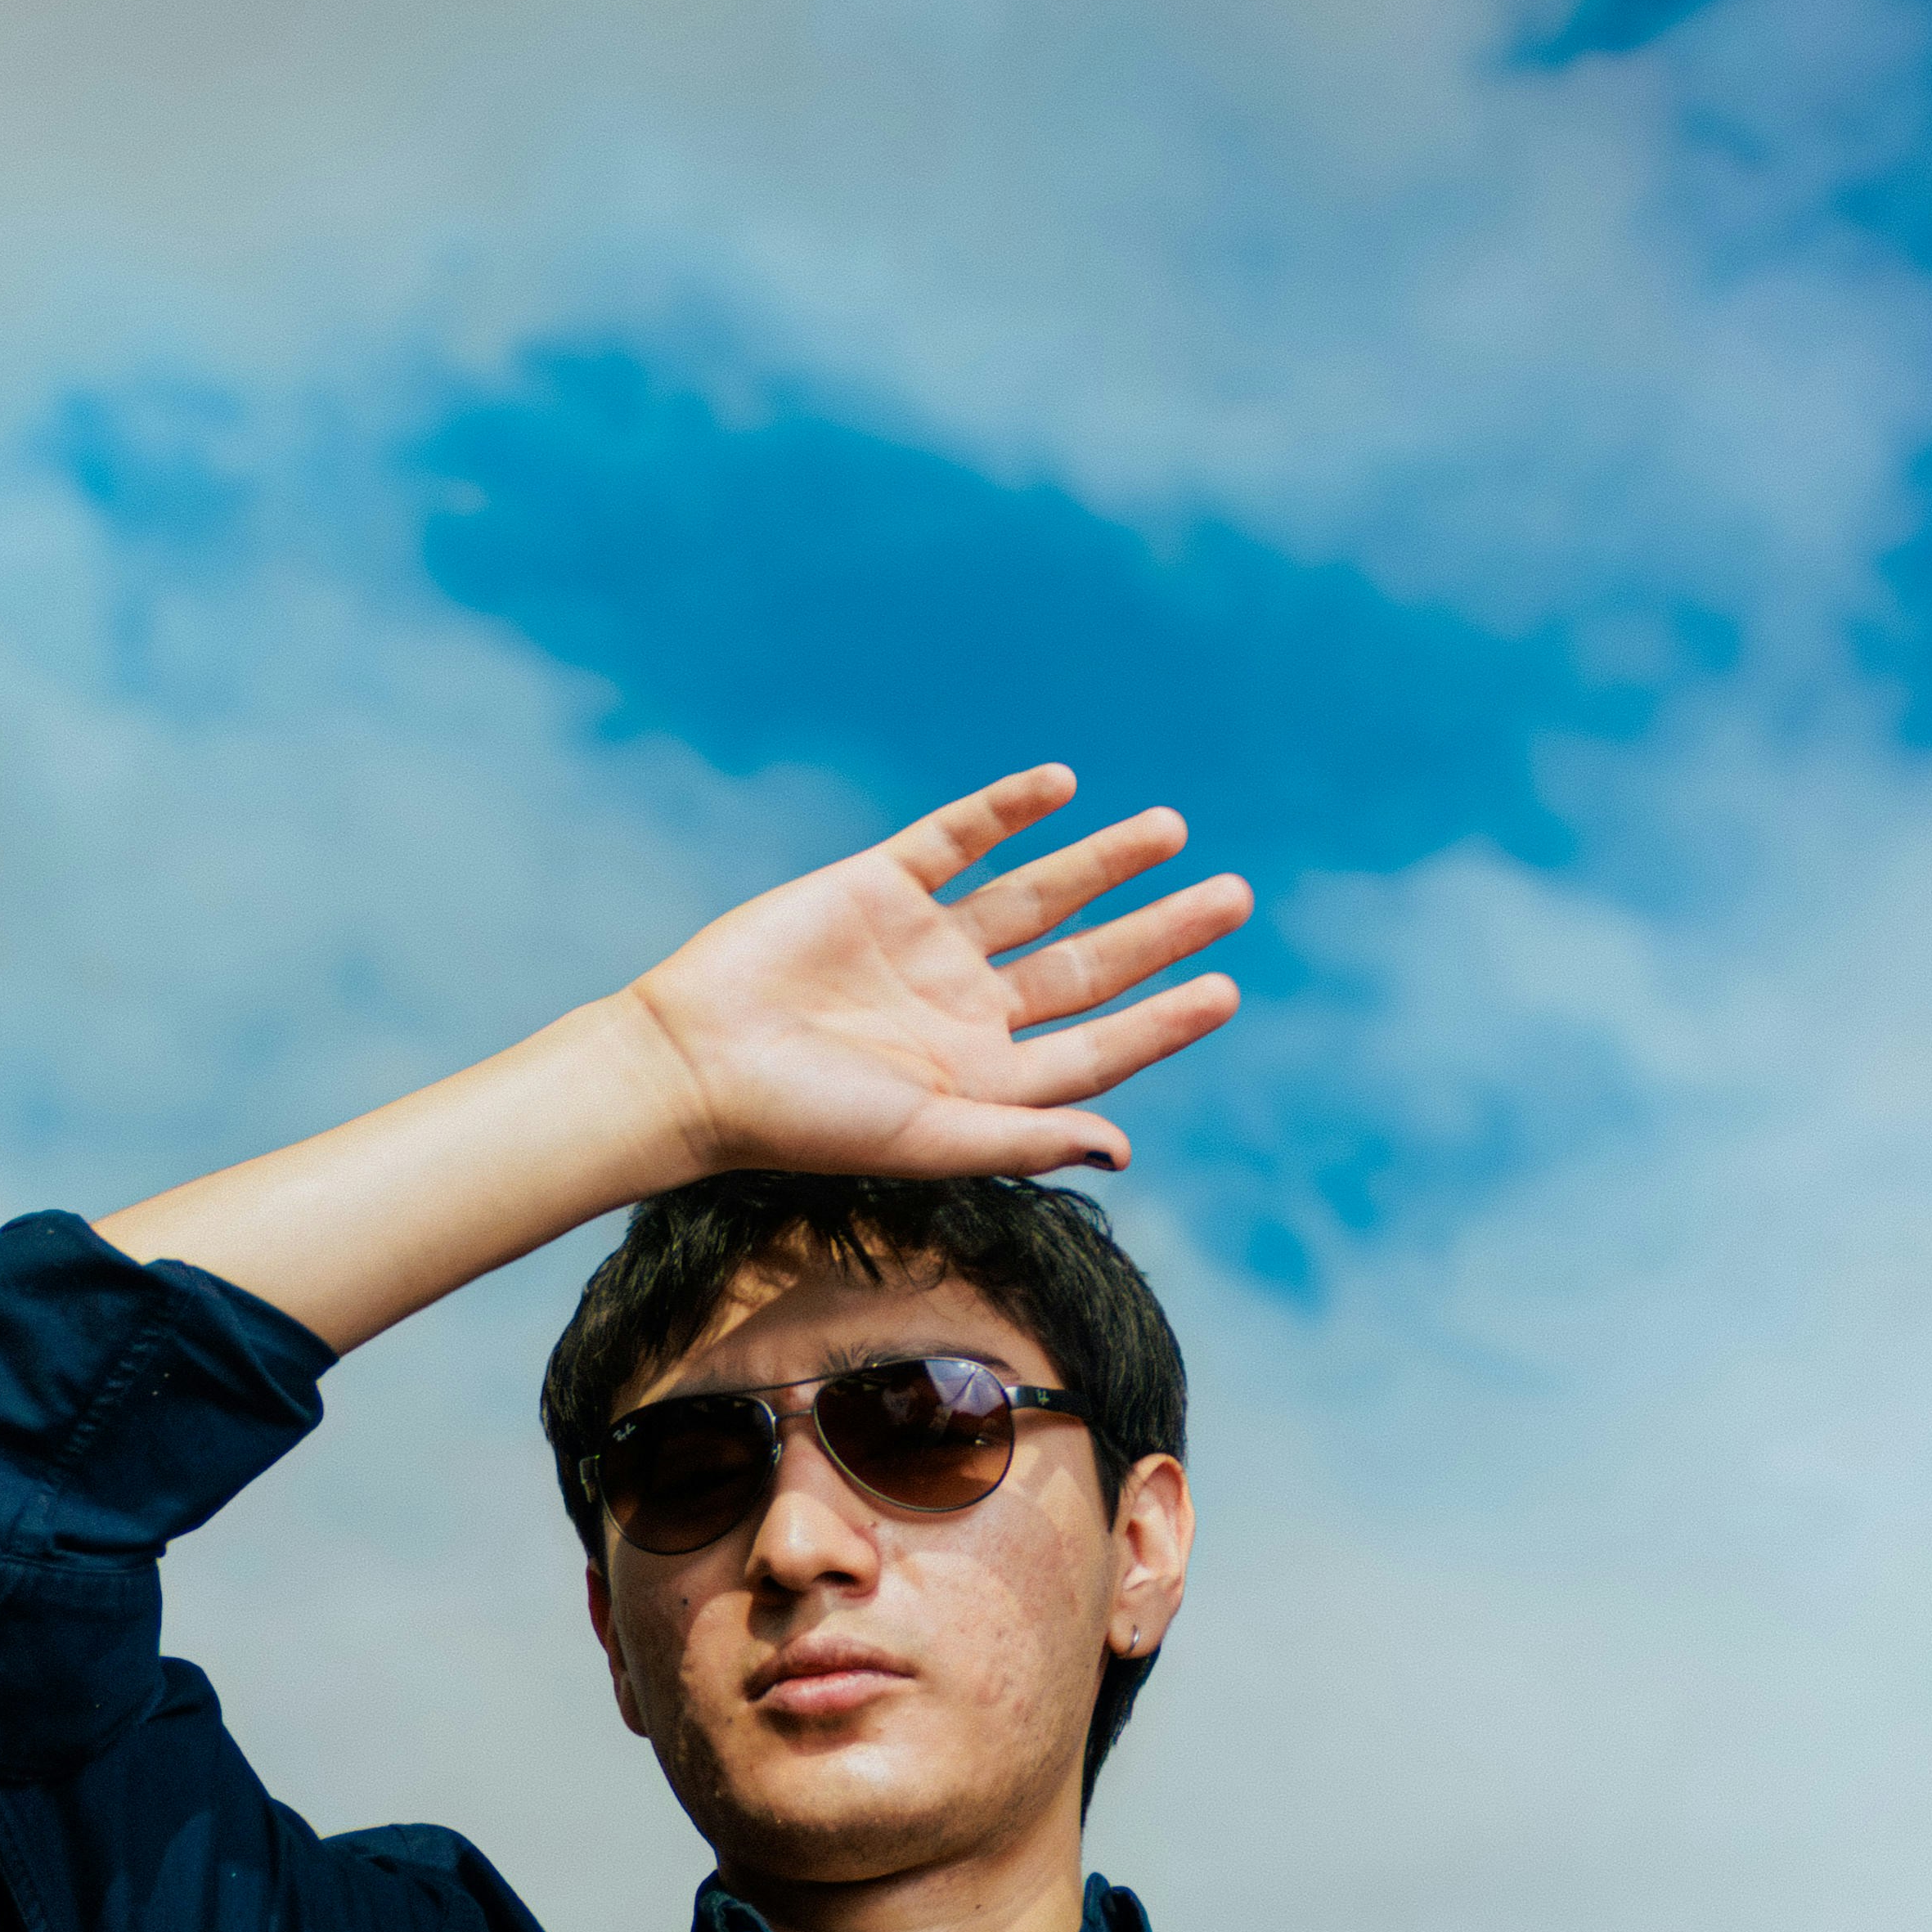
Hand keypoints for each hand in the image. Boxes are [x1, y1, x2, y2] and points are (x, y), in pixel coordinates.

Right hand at [621, 765, 1250, 1184]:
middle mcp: (964, 1009)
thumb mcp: (924, 1139)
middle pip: (1086, 963)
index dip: (1162, 1020)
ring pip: (1037, 894)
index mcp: (982, 1077)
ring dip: (1104, 862)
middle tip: (1236, 898)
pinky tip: (1061, 786)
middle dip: (1160, 931)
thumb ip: (1024, 1135)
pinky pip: (957, 839)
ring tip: (1172, 829)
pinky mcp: (879, 887)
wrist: (695, 1063)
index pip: (1096, 1044)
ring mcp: (925, 944)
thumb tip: (1123, 1145)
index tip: (1226, 989)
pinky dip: (1007, 810)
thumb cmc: (803, 1123)